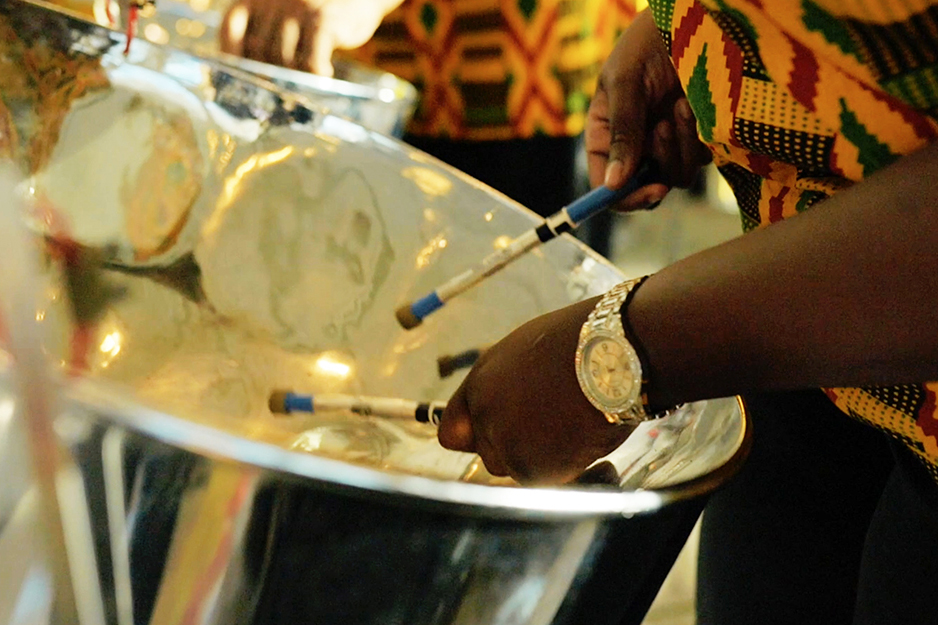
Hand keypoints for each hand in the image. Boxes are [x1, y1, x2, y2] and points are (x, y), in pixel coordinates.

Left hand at [219, 0, 394, 75]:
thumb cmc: (320, 10)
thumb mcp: (287, 13)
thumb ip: (266, 35)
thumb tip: (251, 77)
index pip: (231, 27)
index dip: (231, 55)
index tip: (238, 77)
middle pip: (259, 49)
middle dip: (268, 75)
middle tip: (281, 91)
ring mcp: (299, 8)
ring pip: (283, 59)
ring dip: (294, 78)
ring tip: (306, 84)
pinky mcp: (324, 21)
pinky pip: (311, 61)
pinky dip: (315, 74)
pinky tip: (325, 74)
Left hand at [437, 298, 633, 484]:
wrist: (614, 353)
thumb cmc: (583, 344)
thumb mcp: (526, 353)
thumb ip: (505, 386)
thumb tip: (509, 404)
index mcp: (480, 382)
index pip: (452, 430)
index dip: (475, 436)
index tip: (496, 438)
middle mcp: (485, 414)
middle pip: (488, 455)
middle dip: (516, 449)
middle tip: (553, 429)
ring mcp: (507, 443)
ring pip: (517, 470)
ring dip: (543, 460)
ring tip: (575, 428)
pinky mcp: (534, 469)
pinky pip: (548, 482)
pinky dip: (572, 472)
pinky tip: (592, 444)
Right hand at [586, 9, 710, 204]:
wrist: (695, 21)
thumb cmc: (648, 42)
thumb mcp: (625, 83)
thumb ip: (621, 133)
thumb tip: (612, 185)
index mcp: (605, 137)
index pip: (607, 187)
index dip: (625, 198)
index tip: (652, 190)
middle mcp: (635, 147)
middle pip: (645, 187)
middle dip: (660, 162)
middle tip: (664, 125)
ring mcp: (668, 144)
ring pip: (677, 175)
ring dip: (682, 145)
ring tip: (681, 103)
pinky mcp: (697, 139)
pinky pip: (701, 160)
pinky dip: (701, 138)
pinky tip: (696, 104)